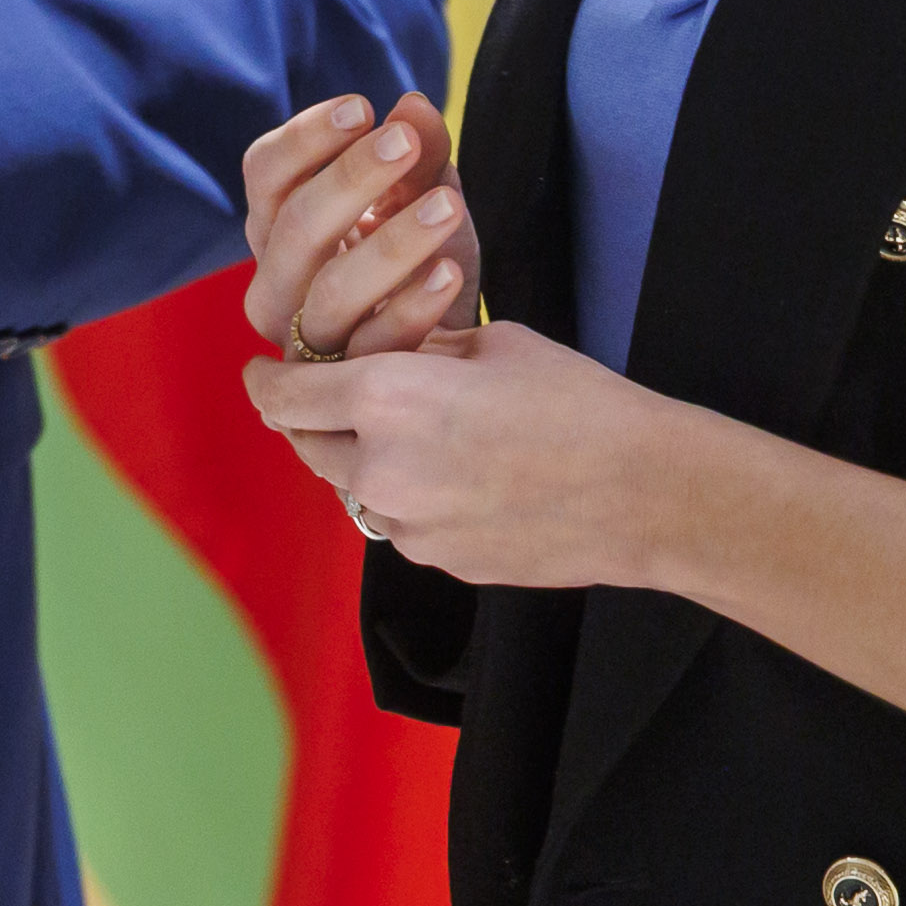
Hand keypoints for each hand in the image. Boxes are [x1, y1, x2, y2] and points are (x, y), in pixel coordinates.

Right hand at [240, 93, 478, 363]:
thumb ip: (421, 156)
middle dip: (349, 179)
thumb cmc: (422, 271)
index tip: (362, 107)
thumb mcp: (428, 203)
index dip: (305, 138)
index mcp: (279, 231)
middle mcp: (274, 286)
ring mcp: (302, 344)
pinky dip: (412, 308)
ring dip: (390, 245)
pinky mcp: (342, 391)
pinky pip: (371, 350)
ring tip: (448, 205)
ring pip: (328, 292)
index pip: (265, 175)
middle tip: (404, 142)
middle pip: (293, 227)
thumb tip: (416, 104)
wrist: (445, 363)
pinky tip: (450, 272)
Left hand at [246, 324, 905, 765]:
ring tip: (406, 435)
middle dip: (308, 420)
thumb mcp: (492, 344)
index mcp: (386, 398)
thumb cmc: (577, 400)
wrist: (645, 492)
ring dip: (359, 460)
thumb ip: (421, 351)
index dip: (265, 382)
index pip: (284, 395)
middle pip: (304, 446)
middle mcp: (380, 468)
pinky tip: (454, 475)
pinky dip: (404, 497)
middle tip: (323, 397)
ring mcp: (407, 525)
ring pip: (351, 487)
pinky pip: (396, 522)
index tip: (260, 374)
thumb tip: (388, 353)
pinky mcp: (438, 561)